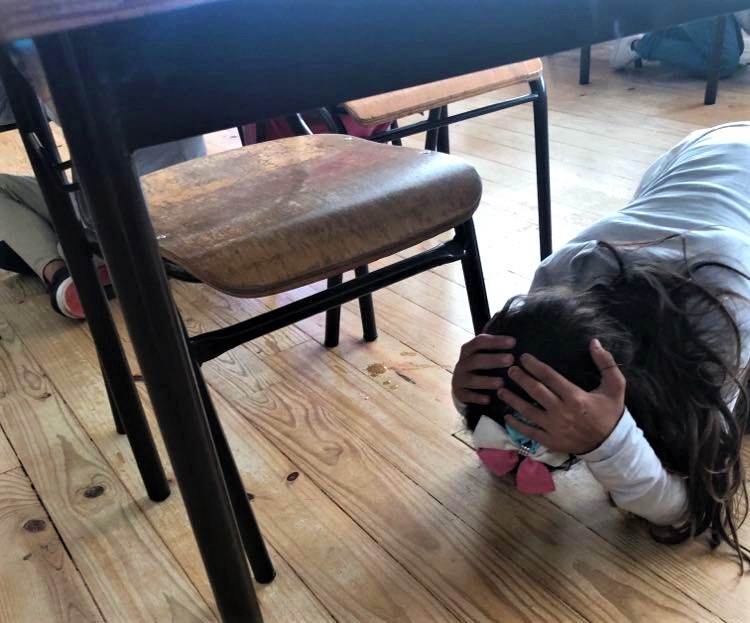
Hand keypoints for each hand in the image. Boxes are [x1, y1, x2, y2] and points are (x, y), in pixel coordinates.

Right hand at [452, 334, 514, 404]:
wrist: (462, 384)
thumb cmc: (480, 367)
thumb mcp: (483, 354)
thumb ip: (496, 349)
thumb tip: (521, 346)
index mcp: (468, 350)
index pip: (480, 341)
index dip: (496, 341)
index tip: (513, 342)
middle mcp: (462, 363)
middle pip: (476, 359)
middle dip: (493, 359)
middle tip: (510, 360)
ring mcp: (459, 379)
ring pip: (471, 379)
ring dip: (486, 381)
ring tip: (501, 383)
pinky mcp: (460, 393)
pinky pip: (467, 396)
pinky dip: (477, 397)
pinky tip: (488, 399)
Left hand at [498, 339, 625, 454]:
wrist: (612, 445)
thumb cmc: (611, 413)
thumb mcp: (616, 386)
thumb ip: (606, 363)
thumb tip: (594, 342)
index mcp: (575, 396)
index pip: (549, 377)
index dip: (534, 366)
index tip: (523, 358)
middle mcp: (561, 411)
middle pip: (535, 391)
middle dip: (520, 379)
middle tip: (509, 370)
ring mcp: (554, 427)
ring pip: (527, 411)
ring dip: (512, 399)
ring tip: (500, 390)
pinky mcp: (550, 441)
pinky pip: (529, 432)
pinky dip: (516, 424)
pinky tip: (507, 416)